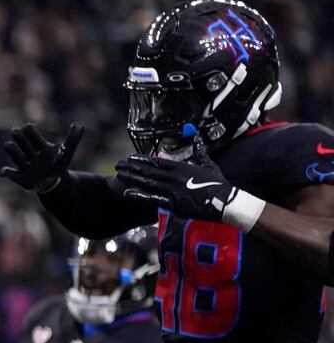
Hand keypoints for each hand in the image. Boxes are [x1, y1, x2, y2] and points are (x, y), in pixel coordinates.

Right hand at [0, 123, 83, 192]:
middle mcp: (29, 152)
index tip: (29, 129)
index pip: (29, 131)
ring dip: (12, 150)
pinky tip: (4, 172)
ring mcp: (23, 163)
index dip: (28, 129)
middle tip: (16, 132)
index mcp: (39, 144)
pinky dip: (5, 172)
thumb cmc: (57, 163)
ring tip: (12, 148)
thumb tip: (79, 125)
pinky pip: (9, 173)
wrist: (53, 181)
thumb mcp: (67, 152)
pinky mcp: (19, 176)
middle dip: (17, 135)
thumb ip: (73, 139)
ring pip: (13, 153)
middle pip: (19, 139)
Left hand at [114, 143, 262, 229]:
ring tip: (118, 174)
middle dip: (131, 167)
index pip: (157, 162)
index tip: (131, 158)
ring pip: (147, 182)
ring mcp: (172, 189)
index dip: (142, 159)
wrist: (224, 201)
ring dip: (131, 178)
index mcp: (182, 168)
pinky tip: (127, 192)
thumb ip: (200, 152)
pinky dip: (139, 195)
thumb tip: (198, 139)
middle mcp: (174, 177)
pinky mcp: (173, 203)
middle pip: (148, 170)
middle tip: (118, 164)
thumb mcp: (210, 165)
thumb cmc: (219, 184)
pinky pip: (152, 198)